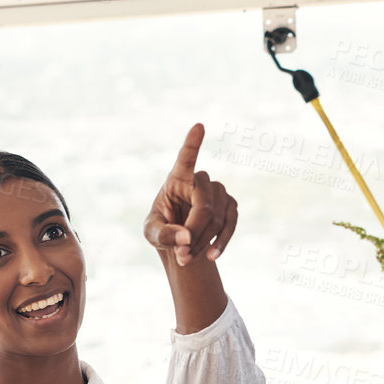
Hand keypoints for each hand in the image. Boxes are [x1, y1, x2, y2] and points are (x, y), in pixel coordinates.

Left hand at [143, 124, 238, 265]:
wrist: (183, 240)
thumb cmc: (162, 231)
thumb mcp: (152, 234)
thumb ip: (164, 235)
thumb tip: (186, 237)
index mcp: (177, 178)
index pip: (185, 159)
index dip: (192, 144)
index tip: (199, 126)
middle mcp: (200, 180)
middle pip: (204, 208)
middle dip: (193, 234)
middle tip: (181, 256)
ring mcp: (219, 191)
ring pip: (216, 219)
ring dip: (202, 243)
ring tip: (187, 257)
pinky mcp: (231, 205)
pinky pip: (230, 224)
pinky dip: (221, 242)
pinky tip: (212, 255)